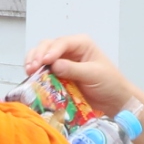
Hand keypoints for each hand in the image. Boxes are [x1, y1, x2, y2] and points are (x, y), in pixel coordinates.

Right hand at [21, 34, 135, 116]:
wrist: (114, 100)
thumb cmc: (110, 83)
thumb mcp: (94, 74)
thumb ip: (74, 69)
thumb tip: (54, 65)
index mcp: (81, 44)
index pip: (62, 43)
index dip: (51, 50)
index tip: (45, 61)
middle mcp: (69, 50)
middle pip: (47, 46)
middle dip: (38, 55)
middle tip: (32, 68)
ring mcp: (62, 61)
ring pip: (41, 56)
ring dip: (33, 62)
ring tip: (29, 72)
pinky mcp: (57, 74)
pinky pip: (43, 70)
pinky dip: (35, 73)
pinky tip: (31, 78)